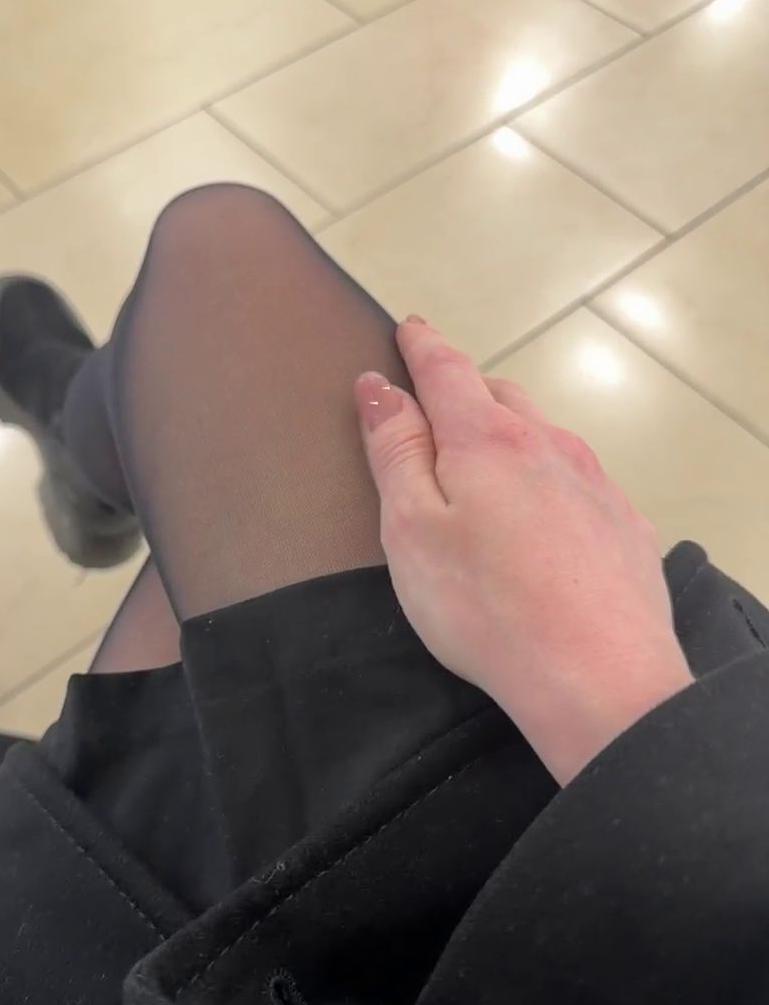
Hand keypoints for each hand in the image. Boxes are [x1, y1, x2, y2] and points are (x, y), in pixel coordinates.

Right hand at [355, 318, 693, 786]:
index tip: (409, 328)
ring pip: (545, 435)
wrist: (598, 676)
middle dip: (467, 388)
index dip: (422, 346)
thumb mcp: (412, 530)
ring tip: (489, 459)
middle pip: (501, 395)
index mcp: (486, 440)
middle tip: (439, 400)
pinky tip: (543, 515)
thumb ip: (395, 451)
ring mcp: (596, 483)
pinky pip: (579, 479)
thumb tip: (379, 386)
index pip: (448, 370)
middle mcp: (548, 445)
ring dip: (511, 431)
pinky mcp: (624, 525)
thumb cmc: (486, 607)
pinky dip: (550, 476)